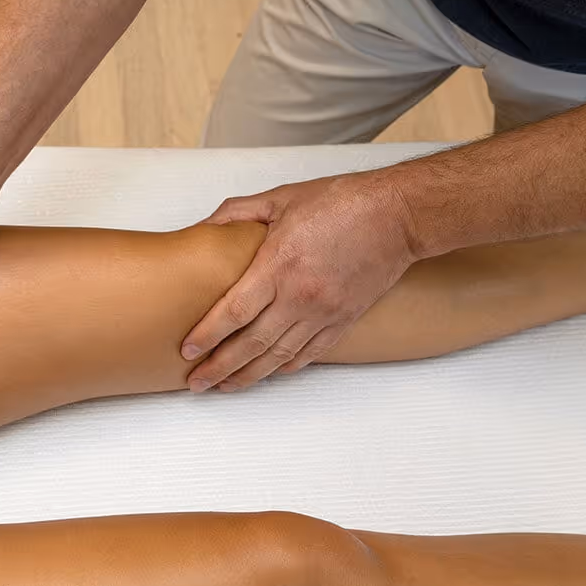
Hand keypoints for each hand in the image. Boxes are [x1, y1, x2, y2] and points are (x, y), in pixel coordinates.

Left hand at [181, 172, 420, 391]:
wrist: (397, 216)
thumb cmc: (340, 202)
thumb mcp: (281, 198)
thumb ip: (238, 213)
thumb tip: (206, 226)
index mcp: (279, 265)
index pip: (234, 311)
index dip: (208, 334)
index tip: (188, 350)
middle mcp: (300, 296)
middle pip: (252, 343)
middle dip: (220, 367)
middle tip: (196, 383)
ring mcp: (324, 312)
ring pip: (279, 356)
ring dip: (249, 376)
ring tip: (224, 387)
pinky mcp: (344, 320)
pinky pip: (310, 353)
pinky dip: (286, 368)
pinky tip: (268, 374)